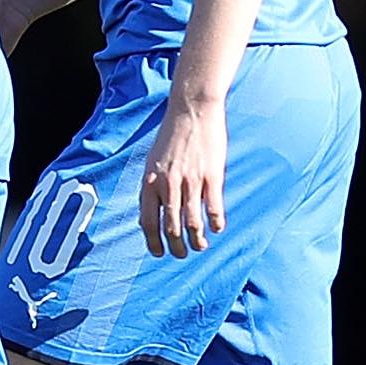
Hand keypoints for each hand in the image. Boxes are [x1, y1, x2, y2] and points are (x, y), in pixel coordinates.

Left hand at [139, 93, 226, 257]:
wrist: (192, 110)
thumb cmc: (171, 136)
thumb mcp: (153, 161)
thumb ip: (153, 186)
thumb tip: (151, 212)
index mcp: (150, 181)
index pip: (148, 221)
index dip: (153, 242)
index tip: (158, 253)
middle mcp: (168, 185)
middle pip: (170, 228)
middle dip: (176, 247)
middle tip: (182, 254)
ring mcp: (190, 182)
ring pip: (193, 223)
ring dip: (197, 241)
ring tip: (200, 246)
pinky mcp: (211, 177)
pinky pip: (214, 209)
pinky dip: (216, 223)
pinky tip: (217, 228)